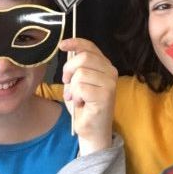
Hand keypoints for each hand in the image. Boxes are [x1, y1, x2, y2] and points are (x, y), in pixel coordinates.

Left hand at [60, 37, 116, 154]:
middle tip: (67, 82)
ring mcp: (110, 83)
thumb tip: (68, 49)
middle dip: (69, 69)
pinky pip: (80, 88)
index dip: (75, 43)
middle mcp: (111, 71)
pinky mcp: (105, 95)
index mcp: (104, 65)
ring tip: (76, 98)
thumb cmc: (84, 105)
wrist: (92, 130)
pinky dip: (75, 97)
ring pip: (80, 74)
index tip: (62, 45)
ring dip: (72, 88)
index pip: (90, 47)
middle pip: (83, 58)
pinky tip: (81, 104)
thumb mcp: (77, 81)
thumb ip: (76, 66)